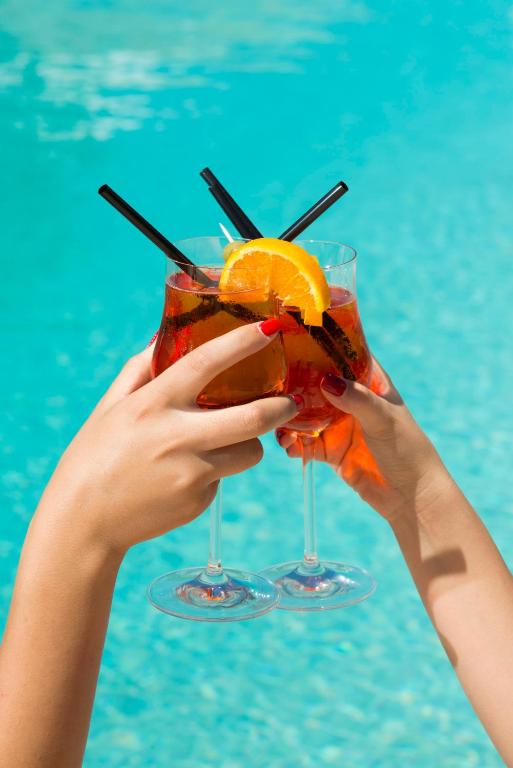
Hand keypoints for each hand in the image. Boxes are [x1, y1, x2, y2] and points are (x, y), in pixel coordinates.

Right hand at [37, 321, 298, 553]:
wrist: (84, 520)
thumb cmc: (94, 454)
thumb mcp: (111, 405)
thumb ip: (140, 369)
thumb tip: (163, 338)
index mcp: (153, 405)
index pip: (206, 363)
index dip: (242, 343)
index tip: (271, 327)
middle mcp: (178, 437)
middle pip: (253, 418)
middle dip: (282, 407)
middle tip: (291, 400)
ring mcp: (192, 474)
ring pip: (249, 452)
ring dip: (249, 441)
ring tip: (226, 439)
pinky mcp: (199, 500)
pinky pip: (224, 477)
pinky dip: (215, 469)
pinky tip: (184, 474)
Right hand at [277, 361, 450, 521]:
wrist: (411, 497)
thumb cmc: (407, 450)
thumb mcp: (383, 419)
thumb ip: (356, 399)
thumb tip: (325, 381)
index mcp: (370, 384)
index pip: (345, 355)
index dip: (323, 345)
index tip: (295, 338)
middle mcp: (352, 401)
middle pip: (318, 384)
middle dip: (296, 384)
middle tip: (273, 384)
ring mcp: (340, 425)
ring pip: (306, 414)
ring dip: (290, 417)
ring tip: (278, 422)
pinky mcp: (331, 451)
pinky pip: (304, 443)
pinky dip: (293, 443)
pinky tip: (287, 445)